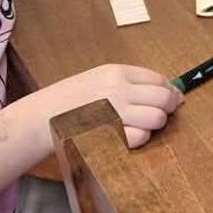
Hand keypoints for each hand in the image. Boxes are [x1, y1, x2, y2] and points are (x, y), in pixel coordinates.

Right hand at [33, 63, 182, 149]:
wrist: (40, 118)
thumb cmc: (70, 100)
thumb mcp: (99, 80)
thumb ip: (131, 83)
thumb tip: (173, 92)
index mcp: (116, 72)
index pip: (159, 80)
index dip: (170, 92)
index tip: (172, 101)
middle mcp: (118, 89)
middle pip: (164, 99)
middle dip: (166, 110)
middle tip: (155, 117)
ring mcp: (114, 112)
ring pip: (157, 119)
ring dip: (152, 126)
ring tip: (135, 127)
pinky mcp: (110, 134)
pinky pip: (141, 138)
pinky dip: (138, 140)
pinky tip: (124, 137)